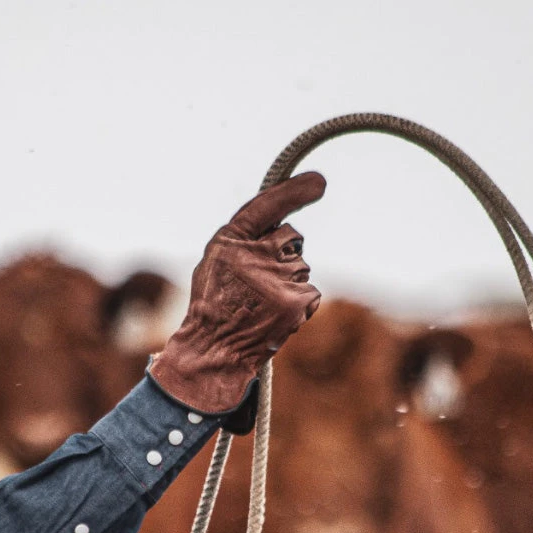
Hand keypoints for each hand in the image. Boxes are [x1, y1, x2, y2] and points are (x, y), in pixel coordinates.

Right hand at [148, 171, 325, 431]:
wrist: (213, 350)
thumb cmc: (213, 304)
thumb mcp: (215, 262)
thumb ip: (244, 240)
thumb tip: (278, 228)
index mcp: (231, 239)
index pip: (267, 205)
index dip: (294, 191)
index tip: (319, 182)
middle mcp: (256, 253)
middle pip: (291, 239)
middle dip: (281, 255)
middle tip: (257, 284)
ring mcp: (278, 277)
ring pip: (301, 268)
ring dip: (288, 284)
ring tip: (261, 305)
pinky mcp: (296, 300)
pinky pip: (310, 292)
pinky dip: (299, 304)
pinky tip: (275, 315)